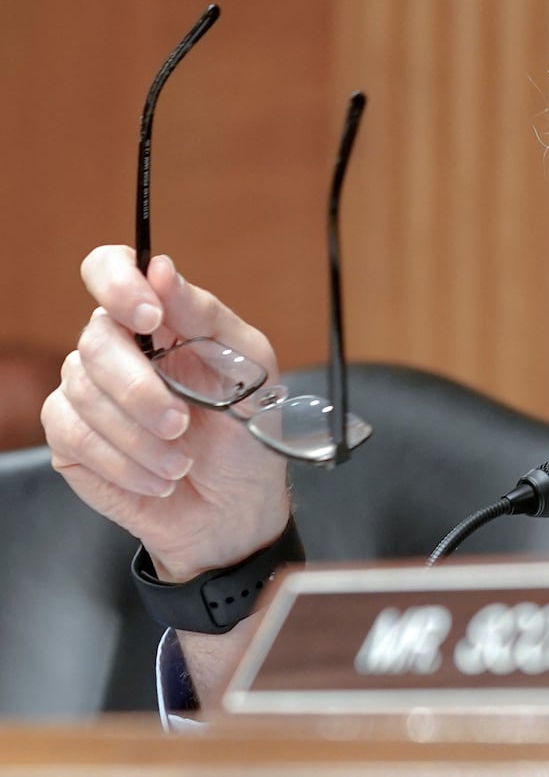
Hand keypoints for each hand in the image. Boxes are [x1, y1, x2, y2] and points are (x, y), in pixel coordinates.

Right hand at [42, 245, 290, 582]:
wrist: (235, 506)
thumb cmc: (246, 432)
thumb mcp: (249, 369)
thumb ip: (205, 317)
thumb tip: (162, 270)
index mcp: (160, 320)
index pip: (109, 269)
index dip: (117, 283)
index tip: (149, 316)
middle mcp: (117, 349)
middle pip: (96, 340)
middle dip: (140, 389)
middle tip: (182, 423)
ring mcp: (87, 392)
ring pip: (82, 393)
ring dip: (139, 436)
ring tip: (181, 461)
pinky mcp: (71, 439)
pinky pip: (74, 437)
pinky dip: (122, 462)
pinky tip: (158, 477)